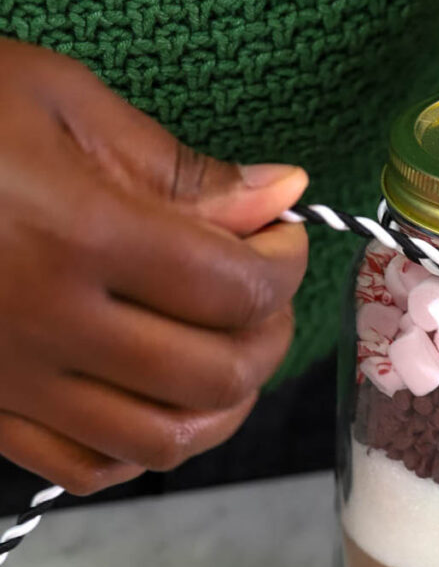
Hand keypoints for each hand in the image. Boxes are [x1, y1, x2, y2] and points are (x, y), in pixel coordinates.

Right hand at [0, 39, 307, 494]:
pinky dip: (145, 447)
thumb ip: (174, 163)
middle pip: (216, 373)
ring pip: (163, 440)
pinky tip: (157, 398)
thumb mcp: (57, 100)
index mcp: (76, 235)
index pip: (234, 286)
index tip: (279, 235)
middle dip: (270, 332)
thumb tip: (278, 191)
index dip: (284, 263)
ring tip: (229, 347)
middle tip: (263, 289)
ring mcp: (12, 380)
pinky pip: (85, 467)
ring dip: (225, 401)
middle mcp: (47, 324)